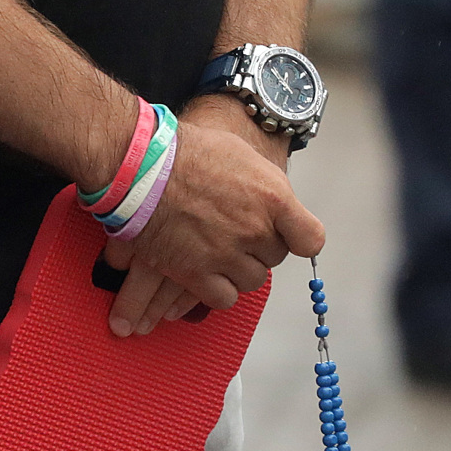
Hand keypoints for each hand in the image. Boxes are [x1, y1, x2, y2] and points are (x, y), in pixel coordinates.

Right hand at [103, 105, 321, 336]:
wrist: (141, 164)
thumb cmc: (184, 152)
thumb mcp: (241, 155)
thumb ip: (264, 185)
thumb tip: (274, 204)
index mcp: (272, 197)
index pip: (310, 238)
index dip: (298, 240)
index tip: (289, 238)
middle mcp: (255, 229)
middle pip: (274, 257)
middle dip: (258, 248)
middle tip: (235, 233)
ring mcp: (226, 254)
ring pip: (251, 280)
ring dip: (238, 270)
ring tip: (217, 251)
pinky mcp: (196, 274)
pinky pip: (223, 298)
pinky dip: (217, 290)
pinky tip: (206, 274)